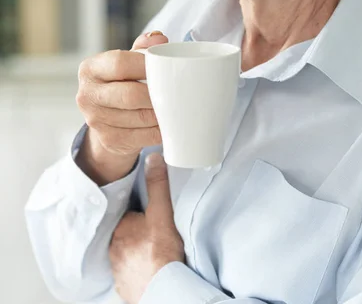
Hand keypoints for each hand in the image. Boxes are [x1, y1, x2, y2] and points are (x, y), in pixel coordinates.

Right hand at [75, 31, 167, 184]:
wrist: (106, 116)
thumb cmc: (121, 81)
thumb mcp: (127, 61)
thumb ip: (142, 48)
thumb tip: (159, 39)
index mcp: (90, 69)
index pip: (120, 64)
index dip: (145, 65)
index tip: (164, 67)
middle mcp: (87, 95)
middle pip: (130, 95)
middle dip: (156, 95)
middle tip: (175, 92)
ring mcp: (95, 120)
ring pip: (139, 118)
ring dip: (161, 114)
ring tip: (175, 107)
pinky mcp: (109, 140)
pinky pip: (142, 137)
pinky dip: (160, 131)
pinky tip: (168, 124)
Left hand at [109, 152, 184, 303]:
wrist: (162, 289)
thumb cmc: (161, 253)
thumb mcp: (161, 212)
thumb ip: (157, 185)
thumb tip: (153, 158)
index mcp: (121, 227)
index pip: (127, 213)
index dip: (138, 211)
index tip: (148, 213)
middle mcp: (113, 247)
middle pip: (125, 231)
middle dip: (135, 230)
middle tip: (152, 231)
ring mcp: (117, 268)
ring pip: (124, 252)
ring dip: (134, 249)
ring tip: (151, 249)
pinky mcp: (124, 285)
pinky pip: (127, 271)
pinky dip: (136, 269)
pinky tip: (147, 267)